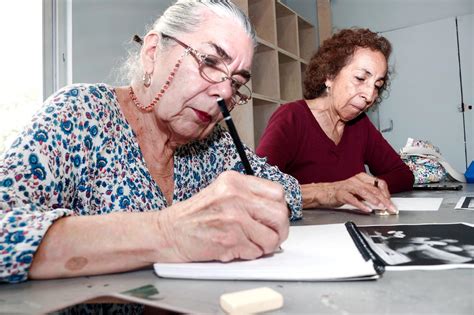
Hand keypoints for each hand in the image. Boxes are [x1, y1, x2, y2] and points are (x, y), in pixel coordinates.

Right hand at [155, 171, 288, 261]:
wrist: (169, 232)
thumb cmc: (194, 215)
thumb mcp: (221, 192)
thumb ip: (247, 196)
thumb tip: (277, 210)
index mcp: (235, 181)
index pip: (277, 192)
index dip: (280, 208)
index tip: (275, 217)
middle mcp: (235, 196)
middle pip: (280, 214)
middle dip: (280, 230)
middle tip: (273, 235)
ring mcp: (233, 219)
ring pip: (271, 238)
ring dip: (265, 246)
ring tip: (252, 243)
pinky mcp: (230, 240)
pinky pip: (256, 252)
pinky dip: (249, 254)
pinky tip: (236, 248)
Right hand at [331, 173, 396, 213]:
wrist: (324, 192)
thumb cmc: (342, 192)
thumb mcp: (358, 190)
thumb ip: (369, 194)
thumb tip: (383, 201)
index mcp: (361, 178)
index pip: (378, 183)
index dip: (387, 193)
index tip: (391, 203)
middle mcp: (356, 180)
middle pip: (373, 189)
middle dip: (384, 199)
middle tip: (391, 208)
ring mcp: (348, 186)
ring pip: (364, 192)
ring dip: (374, 200)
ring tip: (381, 207)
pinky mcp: (341, 194)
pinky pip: (352, 199)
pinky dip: (361, 205)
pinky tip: (366, 209)